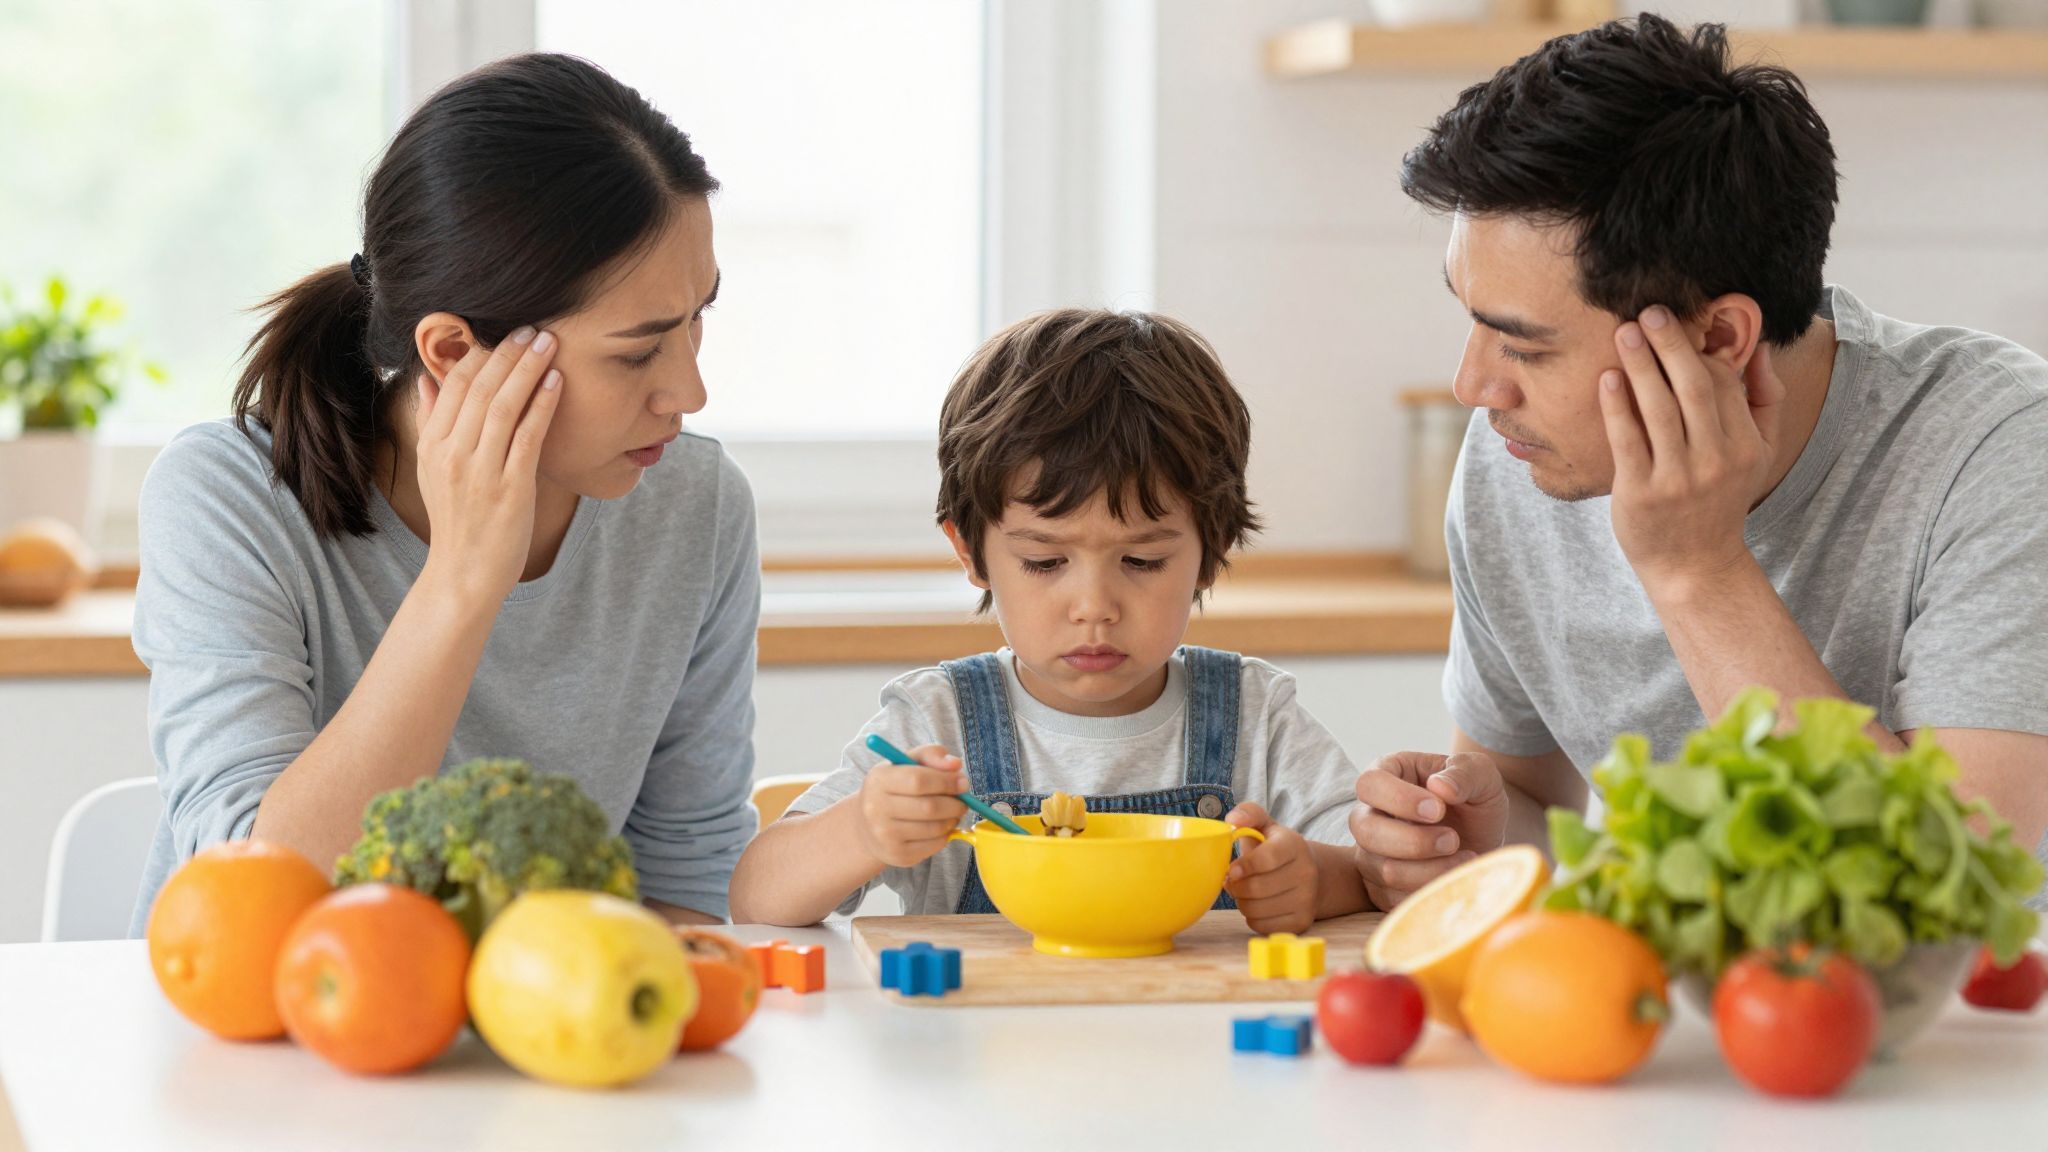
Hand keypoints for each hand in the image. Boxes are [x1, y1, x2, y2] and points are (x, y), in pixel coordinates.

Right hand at [412, 327, 562, 602]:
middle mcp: (452, 454)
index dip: (479, 354)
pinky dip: (543, 404)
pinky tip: (557, 382)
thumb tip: (428, 380)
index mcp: (432, 445)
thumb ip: (430, 422)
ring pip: (504, 406)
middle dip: (508, 352)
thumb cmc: (457, 520)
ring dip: (528, 369)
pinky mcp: (511, 487)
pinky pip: (528, 436)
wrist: (464, 574)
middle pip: (480, 388)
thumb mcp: (432, 470)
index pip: (453, 385)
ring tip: (548, 343)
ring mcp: (480, 471)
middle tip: (532, 326)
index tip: (502, 332)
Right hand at [855, 744, 967, 868]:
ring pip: (935, 828)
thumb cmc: (893, 788)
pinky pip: (934, 844)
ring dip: (952, 819)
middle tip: (963, 801)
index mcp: (878, 781)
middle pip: (929, 807)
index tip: (962, 782)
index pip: (919, 780)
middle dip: (955, 803)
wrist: (867, 826)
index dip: (947, 781)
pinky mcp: (898, 855)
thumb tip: (955, 764)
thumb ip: (931, 755)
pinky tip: (940, 826)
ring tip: (952, 813)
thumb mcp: (906, 764)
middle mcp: (876, 809)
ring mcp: (885, 836)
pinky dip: (945, 834)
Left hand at [1224, 803, 1317, 934]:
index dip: (1243, 866)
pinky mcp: (1302, 922)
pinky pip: (1262, 926)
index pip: (1267, 859)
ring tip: (1245, 892)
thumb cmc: (1275, 848)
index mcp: (1294, 845)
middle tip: (1232, 881)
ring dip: (1241, 902)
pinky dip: (1252, 918)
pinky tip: (1257, 905)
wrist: (1310, 873)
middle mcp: (1306, 873)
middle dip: (1236, 886)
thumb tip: (1232, 821)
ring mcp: (1307, 899)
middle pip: (1256, 889)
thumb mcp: (1264, 825)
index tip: (1230, 870)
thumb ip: (1248, 814)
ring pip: (1256, 910)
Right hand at [1349, 751, 1507, 910]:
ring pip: (1384, 870)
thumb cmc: (1475, 797)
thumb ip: (1463, 773)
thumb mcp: (1480, 774)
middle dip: (1415, 841)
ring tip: (1464, 858)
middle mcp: (1369, 814)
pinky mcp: (1381, 888)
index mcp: (1386, 775)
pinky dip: (1431, 892)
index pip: (1370, 784)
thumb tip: (1440, 786)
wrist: (1484, 835)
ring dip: (1430, 870)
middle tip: (1453, 840)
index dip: (1400, 799)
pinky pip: (1395, 900)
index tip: (1439, 810)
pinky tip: (1455, 877)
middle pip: (1366, 831)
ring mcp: (1371, 853)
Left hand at [1599, 306, 1784, 596]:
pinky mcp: (1641, 493)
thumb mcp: (1758, 456)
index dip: (1700, 352)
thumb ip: (1765, 402)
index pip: (1724, 385)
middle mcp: (1715, 461)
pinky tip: (1608, 378)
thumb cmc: (1721, 500)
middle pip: (1694, 388)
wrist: (1694, 565)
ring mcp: (1677, 478)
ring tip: (1624, 333)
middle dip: (1671, 345)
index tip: (1677, 325)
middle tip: (1649, 312)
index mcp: (1744, 446)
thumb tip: (1760, 348)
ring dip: (1640, 365)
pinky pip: (1628, 440)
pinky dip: (1618, 406)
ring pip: (1658, 409)